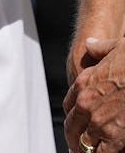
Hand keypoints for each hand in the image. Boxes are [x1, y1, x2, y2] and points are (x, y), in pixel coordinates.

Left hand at [65, 37, 124, 152]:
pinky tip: (109, 152)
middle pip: (73, 130)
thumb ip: (99, 48)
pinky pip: (105, 152)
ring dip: (90, 149)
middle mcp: (87, 105)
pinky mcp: (116, 136)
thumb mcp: (114, 47)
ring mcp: (100, 122)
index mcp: (83, 84)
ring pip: (87, 144)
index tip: (76, 124)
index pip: (69, 107)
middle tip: (77, 147)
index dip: (73, 117)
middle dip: (76, 140)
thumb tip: (91, 44)